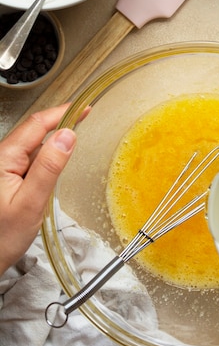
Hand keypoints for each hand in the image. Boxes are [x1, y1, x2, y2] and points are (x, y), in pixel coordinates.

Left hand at [0, 105, 76, 274]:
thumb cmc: (1, 237)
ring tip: (74, 131)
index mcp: (4, 158)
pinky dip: (45, 153)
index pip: (36, 124)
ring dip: (52, 137)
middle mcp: (1, 158)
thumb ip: (48, 168)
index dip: (62, 113)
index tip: (83, 108)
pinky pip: (28, 158)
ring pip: (31, 144)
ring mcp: (3, 168)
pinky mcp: (6, 178)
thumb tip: (67, 136)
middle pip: (33, 130)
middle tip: (84, 115)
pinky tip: (56, 159)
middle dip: (59, 120)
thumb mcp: (30, 203)